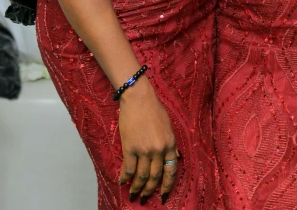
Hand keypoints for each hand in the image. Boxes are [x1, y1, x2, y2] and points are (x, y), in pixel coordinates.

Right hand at [118, 77, 178, 204]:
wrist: (139, 98)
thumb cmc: (154, 108)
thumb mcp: (168, 125)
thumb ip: (171, 143)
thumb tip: (175, 157)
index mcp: (170, 144)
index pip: (171, 171)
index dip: (167, 186)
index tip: (163, 196)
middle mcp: (159, 150)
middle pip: (155, 177)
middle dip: (150, 191)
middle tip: (144, 199)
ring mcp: (144, 150)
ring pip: (141, 176)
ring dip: (136, 188)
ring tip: (133, 194)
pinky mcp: (130, 148)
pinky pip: (128, 168)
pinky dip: (125, 177)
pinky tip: (122, 182)